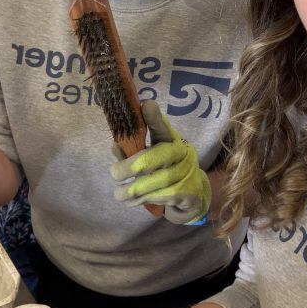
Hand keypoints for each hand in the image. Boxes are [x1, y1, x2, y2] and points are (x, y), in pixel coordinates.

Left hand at [111, 101, 210, 224]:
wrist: (192, 195)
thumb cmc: (164, 171)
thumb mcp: (149, 158)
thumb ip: (131, 152)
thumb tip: (115, 145)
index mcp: (171, 139)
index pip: (162, 127)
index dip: (155, 118)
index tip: (147, 106)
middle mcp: (182, 152)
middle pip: (156, 157)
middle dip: (131, 166)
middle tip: (115, 174)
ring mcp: (188, 172)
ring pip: (157, 180)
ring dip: (133, 189)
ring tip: (119, 194)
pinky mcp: (189, 192)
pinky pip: (163, 196)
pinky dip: (144, 200)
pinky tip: (132, 202)